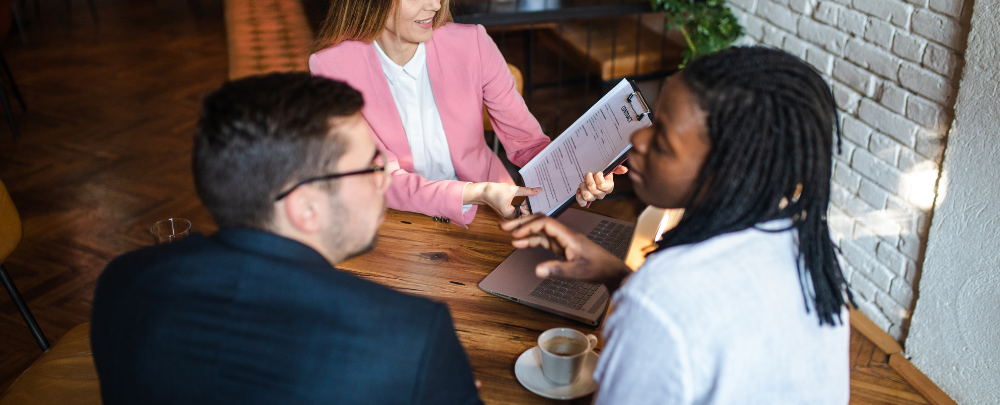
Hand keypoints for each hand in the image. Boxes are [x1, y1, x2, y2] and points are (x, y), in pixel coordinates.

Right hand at [464, 182, 540, 219]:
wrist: (482, 192)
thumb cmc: (493, 192)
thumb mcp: (512, 189)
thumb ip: (526, 191)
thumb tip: (538, 190)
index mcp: (511, 215)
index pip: (528, 214)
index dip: (535, 207)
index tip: (544, 201)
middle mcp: (510, 218)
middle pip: (526, 214)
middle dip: (532, 206)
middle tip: (541, 197)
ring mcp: (509, 216)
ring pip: (523, 211)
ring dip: (528, 204)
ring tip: (534, 196)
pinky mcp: (509, 212)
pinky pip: (519, 209)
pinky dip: (523, 204)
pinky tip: (527, 198)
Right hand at [500, 214, 631, 290]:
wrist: (610, 270)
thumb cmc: (598, 268)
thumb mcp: (576, 272)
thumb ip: (556, 270)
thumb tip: (537, 270)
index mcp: (569, 236)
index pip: (546, 224)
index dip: (529, 227)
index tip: (516, 235)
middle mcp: (565, 234)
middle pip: (540, 222)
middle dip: (522, 223)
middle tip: (504, 227)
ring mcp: (563, 239)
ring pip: (541, 231)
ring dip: (525, 232)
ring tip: (509, 236)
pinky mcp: (563, 246)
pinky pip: (544, 240)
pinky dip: (532, 241)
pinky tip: (522, 244)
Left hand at [576, 165, 627, 205]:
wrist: (591, 176)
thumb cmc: (601, 172)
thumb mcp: (609, 168)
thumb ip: (616, 168)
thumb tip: (625, 169)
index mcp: (608, 187)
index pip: (602, 185)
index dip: (597, 177)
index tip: (597, 172)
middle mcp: (601, 194)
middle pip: (592, 188)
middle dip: (588, 179)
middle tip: (588, 174)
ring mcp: (593, 198)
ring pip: (586, 196)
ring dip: (583, 187)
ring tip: (583, 182)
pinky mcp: (585, 201)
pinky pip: (582, 203)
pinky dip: (578, 196)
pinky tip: (579, 189)